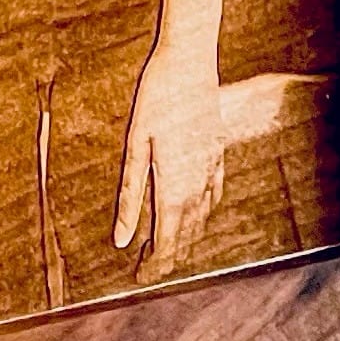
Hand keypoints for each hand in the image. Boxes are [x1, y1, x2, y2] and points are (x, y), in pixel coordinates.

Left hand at [113, 29, 224, 276]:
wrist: (191, 61)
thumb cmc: (156, 97)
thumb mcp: (135, 144)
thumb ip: (129, 195)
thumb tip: (120, 239)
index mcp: (175, 186)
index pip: (167, 243)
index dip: (153, 266)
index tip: (138, 280)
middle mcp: (199, 184)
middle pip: (186, 237)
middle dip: (166, 258)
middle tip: (145, 269)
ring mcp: (213, 168)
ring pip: (202, 219)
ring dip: (185, 239)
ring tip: (166, 250)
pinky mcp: (219, 153)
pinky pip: (215, 196)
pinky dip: (203, 215)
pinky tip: (197, 215)